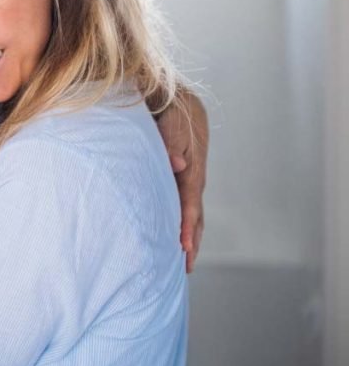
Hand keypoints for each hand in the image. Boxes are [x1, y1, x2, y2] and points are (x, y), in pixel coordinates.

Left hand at [156, 93, 208, 272]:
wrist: (175, 98)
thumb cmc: (170, 109)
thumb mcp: (171, 119)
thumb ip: (172, 139)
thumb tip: (176, 164)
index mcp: (193, 167)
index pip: (190, 203)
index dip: (187, 226)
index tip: (184, 248)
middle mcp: (193, 176)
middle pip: (195, 214)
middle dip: (191, 241)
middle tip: (185, 267)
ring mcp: (188, 178)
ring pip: (190, 212)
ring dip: (188, 235)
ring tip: (182, 260)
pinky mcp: (180, 177)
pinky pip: (181, 203)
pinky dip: (180, 221)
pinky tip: (172, 234)